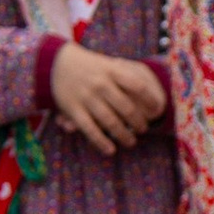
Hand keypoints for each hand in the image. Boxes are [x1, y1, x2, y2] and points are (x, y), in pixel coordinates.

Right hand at [49, 46, 166, 155]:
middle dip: (139, 122)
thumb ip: (126, 76)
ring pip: (110, 122)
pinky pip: (90, 129)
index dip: (150, 100)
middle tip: (144, 129)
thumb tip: (150, 94)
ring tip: (131, 142)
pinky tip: (111, 150)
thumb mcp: (108, 64)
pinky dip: (101, 142)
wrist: (56, 63)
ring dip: (124, 135)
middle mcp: (101, 84)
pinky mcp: (73, 109)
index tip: (157, 110)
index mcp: (112, 71)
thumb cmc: (90, 66)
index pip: (138, 86)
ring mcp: (87, 97)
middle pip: (127, 108)